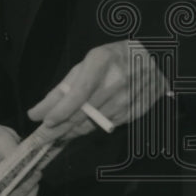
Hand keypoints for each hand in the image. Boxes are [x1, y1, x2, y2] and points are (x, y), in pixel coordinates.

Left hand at [27, 39, 168, 140]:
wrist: (156, 60)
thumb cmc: (113, 58)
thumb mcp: (88, 61)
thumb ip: (67, 84)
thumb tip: (43, 109)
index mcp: (101, 62)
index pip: (78, 92)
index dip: (60, 110)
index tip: (42, 120)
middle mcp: (117, 82)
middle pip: (83, 113)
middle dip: (57, 128)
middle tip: (39, 137)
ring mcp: (129, 99)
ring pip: (92, 123)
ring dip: (69, 131)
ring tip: (51, 136)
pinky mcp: (135, 112)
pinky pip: (105, 125)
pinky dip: (87, 130)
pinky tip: (73, 131)